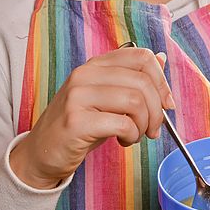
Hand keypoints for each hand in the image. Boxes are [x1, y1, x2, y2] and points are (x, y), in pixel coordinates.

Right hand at [10, 46, 175, 188]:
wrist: (42, 153)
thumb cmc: (81, 125)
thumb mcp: (109, 97)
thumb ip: (132, 78)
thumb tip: (161, 59)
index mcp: (96, 65)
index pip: (141, 57)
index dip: (161, 82)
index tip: (166, 104)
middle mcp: (85, 75)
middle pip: (142, 82)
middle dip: (157, 111)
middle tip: (153, 129)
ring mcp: (78, 96)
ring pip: (135, 101)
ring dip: (144, 125)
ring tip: (135, 135)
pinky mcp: (76, 121)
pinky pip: (122, 123)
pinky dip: (132, 135)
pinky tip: (124, 141)